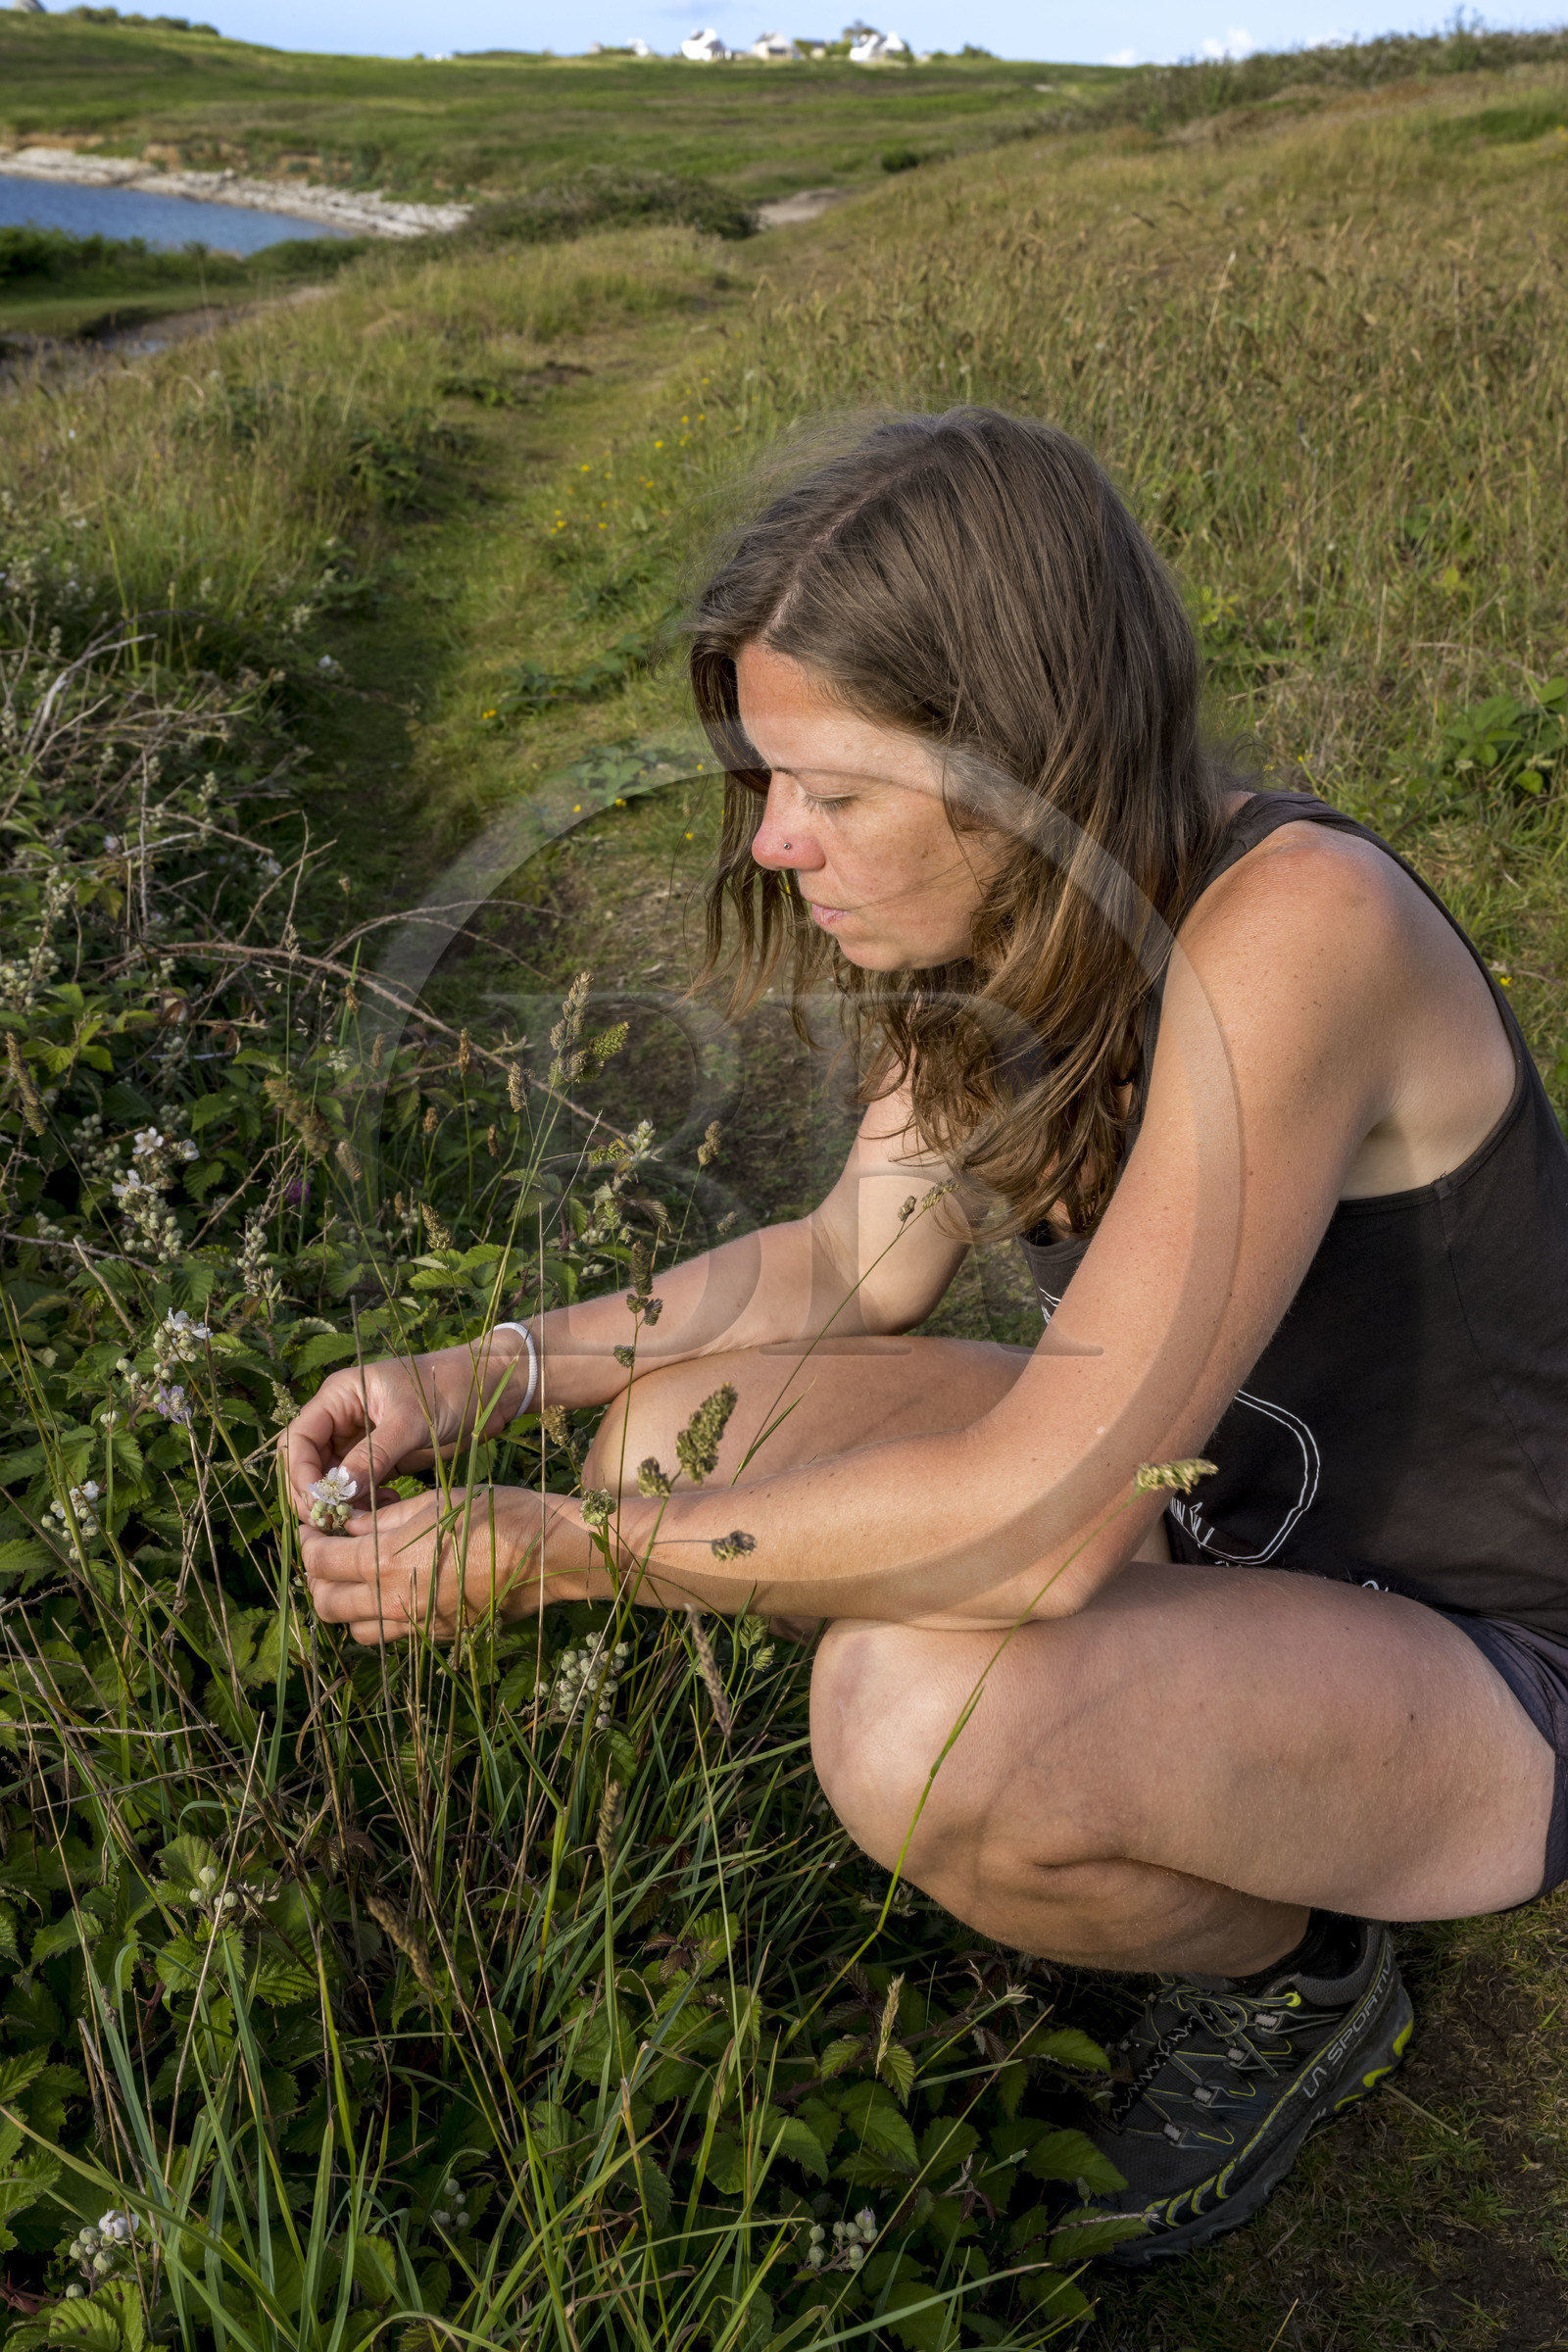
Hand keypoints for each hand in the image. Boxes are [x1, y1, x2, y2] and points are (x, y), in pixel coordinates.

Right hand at [283, 1338, 529, 1516]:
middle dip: (315, 1494)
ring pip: (334, 1479)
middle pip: (309, 1462)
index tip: (317, 1503)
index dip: (300, 1473)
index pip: (300, 1438)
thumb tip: (339, 1491)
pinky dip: (365, 1502)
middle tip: (333, 1522)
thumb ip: (374, 1455)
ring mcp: (362, 1439)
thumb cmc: (452, 1388)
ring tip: (364, 1518)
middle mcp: (344, 1417)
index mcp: (341, 1396)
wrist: (492, 1387)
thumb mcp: (411, 1421)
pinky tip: (386, 1507)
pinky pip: (361, 1486)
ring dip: (343, 1502)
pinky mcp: (383, 1458)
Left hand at [301, 1483, 571, 1644]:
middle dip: (318, 1579)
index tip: (314, 1529)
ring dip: (347, 1603)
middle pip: (326, 1605)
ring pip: (354, 1629)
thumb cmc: (495, 1513)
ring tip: (360, 1575)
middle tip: (328, 1553)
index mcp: (387, 1561)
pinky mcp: (439, 1637)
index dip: (308, 1544)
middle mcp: (395, 1601)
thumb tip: (347, 1526)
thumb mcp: (433, 1501)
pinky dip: (379, 1618)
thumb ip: (382, 1518)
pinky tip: (396, 1590)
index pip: (320, 1562)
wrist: (548, 1553)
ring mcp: (418, 1625)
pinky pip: (392, 1635)